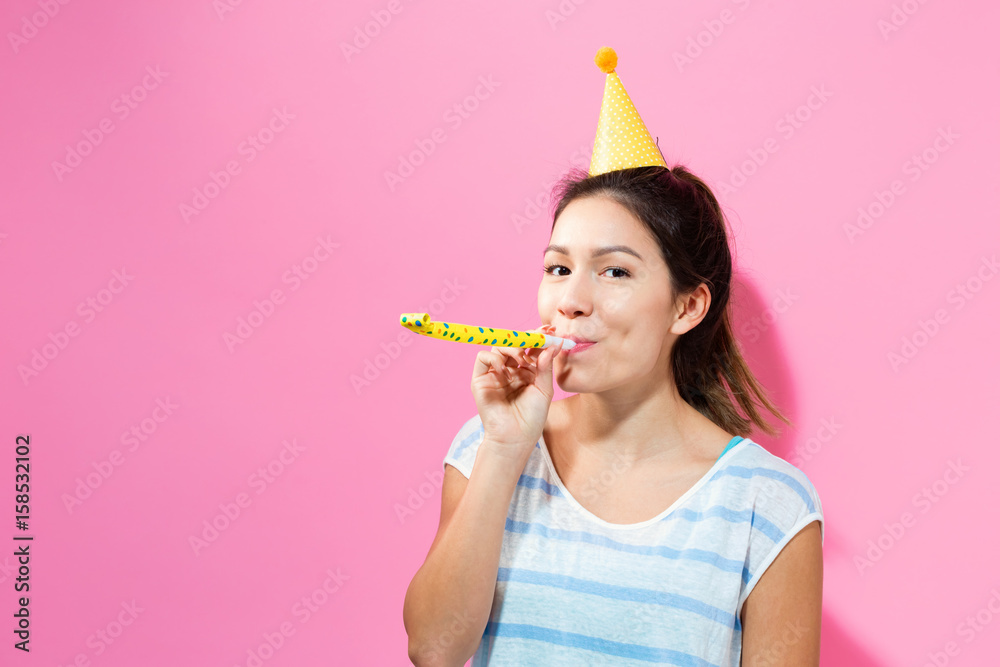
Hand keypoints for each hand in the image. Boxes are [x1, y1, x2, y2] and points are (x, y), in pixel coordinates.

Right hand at [470, 324, 563, 461]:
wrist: (515, 438)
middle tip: (539, 336)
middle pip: (515, 344)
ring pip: (499, 347)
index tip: (550, 331)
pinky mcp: (480, 379)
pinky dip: (494, 358)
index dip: (539, 338)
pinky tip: (506, 370)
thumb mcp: (544, 389)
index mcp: (527, 372)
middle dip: (527, 337)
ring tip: (523, 359)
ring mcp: (495, 374)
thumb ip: (546, 366)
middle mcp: (510, 370)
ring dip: (512, 348)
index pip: (531, 348)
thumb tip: (553, 345)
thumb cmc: (531, 418)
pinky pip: (483, 358)